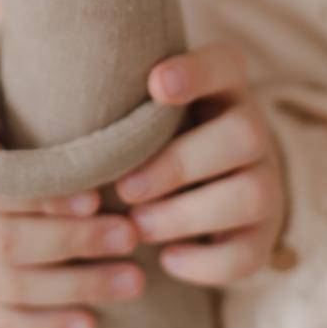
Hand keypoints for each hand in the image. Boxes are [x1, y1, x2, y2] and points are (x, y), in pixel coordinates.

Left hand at [113, 42, 287, 285]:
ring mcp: (265, 183)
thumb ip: (118, 107)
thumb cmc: (153, 137)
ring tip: (137, 226)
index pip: (225, 63)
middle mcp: (253, 131)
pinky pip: (249, 253)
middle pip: (242, 137)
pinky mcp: (261, 235)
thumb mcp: (142, 111)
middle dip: (178, 165)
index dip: (196, 72)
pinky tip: (166, 258)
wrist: (204, 186)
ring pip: (250, 196)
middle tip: (125, 189)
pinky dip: (205, 264)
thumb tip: (60, 134)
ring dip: (186, 215)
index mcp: (223, 88)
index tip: (156, 84)